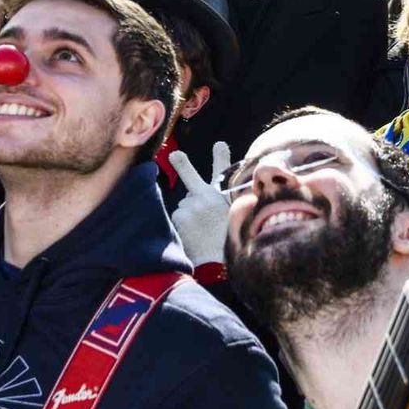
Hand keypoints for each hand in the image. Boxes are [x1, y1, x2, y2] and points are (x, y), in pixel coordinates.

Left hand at [170, 142, 232, 266]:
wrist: (218, 264)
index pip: (223, 172)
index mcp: (222, 197)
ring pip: (183, 206)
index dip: (220, 157)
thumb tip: (207, 201)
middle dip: (181, 163)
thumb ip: (223, 207)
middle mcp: (206, 196)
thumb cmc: (226, 244)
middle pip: (190, 175)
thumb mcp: (233, 220)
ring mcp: (191, 205)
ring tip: (199, 233)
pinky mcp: (180, 216)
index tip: (218, 144)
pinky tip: (191, 236)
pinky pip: (176, 218)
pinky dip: (180, 226)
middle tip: (174, 155)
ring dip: (187, 216)